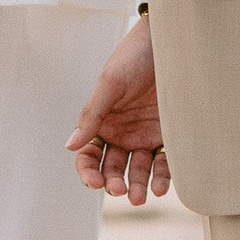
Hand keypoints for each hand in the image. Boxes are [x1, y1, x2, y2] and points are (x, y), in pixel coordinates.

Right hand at [70, 16, 167, 204]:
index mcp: (102, 122)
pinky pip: (165, 162)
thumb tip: (69, 145)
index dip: (88, 172)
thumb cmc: (135, 56)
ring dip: (139, 185)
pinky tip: (161, 187)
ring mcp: (145, 135)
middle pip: (113, 167)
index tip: (95, 183)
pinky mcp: (169, 135)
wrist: (170, 41)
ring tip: (143, 198)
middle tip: (122, 190)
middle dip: (115, 182)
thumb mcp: (110, 83)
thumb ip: (92, 115)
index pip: (88, 156)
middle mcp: (122, 133)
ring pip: (139, 170)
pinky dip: (162, 176)